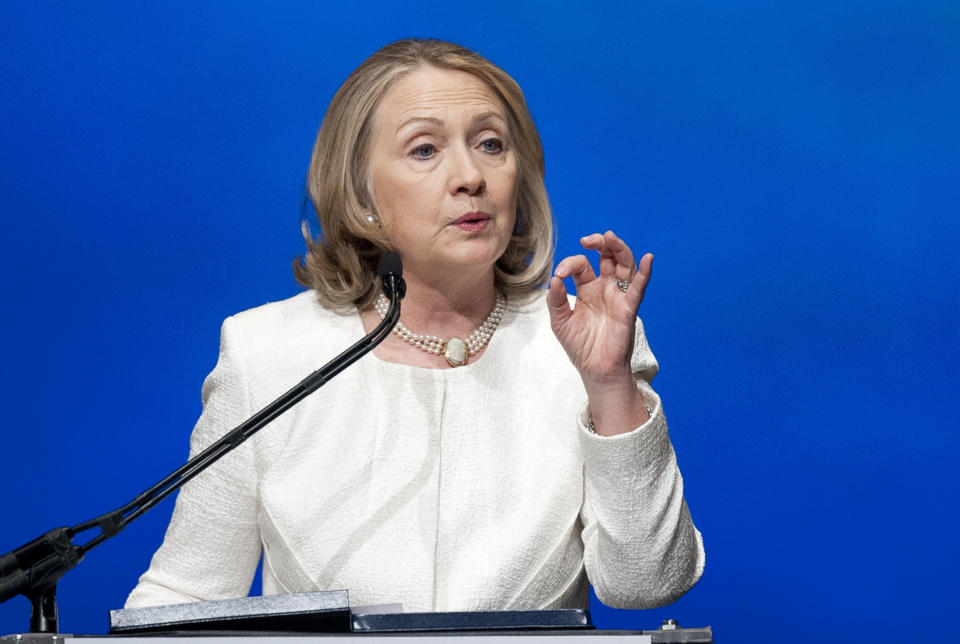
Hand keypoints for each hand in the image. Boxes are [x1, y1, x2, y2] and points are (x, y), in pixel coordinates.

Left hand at [547, 230, 652, 384]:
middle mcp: (604, 288)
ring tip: (610, 238)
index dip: (569, 265)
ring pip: (624, 265)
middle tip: (588, 240)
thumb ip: (556, 300)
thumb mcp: (560, 321)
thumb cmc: (579, 345)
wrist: (595, 369)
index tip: (560, 275)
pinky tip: (647, 258)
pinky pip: (638, 288)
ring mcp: (618, 296)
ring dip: (619, 249)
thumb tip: (555, 278)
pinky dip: (645, 272)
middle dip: (600, 243)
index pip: (581, 265)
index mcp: (587, 288)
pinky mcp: (628, 308)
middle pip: (608, 256)